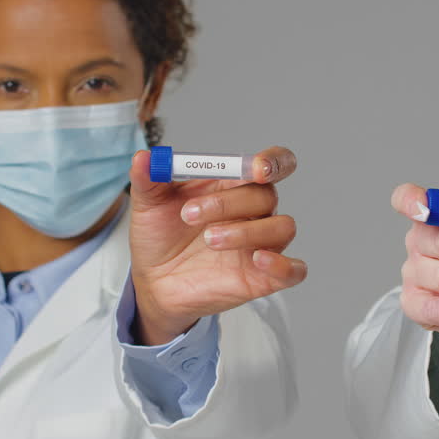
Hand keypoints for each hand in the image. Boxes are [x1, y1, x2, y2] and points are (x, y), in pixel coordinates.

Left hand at [128, 147, 306, 345]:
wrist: (153, 281)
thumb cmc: (160, 236)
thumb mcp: (148, 204)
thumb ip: (147, 178)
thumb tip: (144, 157)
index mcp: (234, 185)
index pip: (271, 164)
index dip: (272, 162)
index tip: (257, 167)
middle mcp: (253, 212)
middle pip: (266, 195)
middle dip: (228, 203)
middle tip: (189, 215)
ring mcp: (260, 245)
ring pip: (281, 227)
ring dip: (246, 231)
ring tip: (209, 240)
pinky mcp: (262, 277)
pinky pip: (294, 270)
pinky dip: (284, 265)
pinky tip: (259, 260)